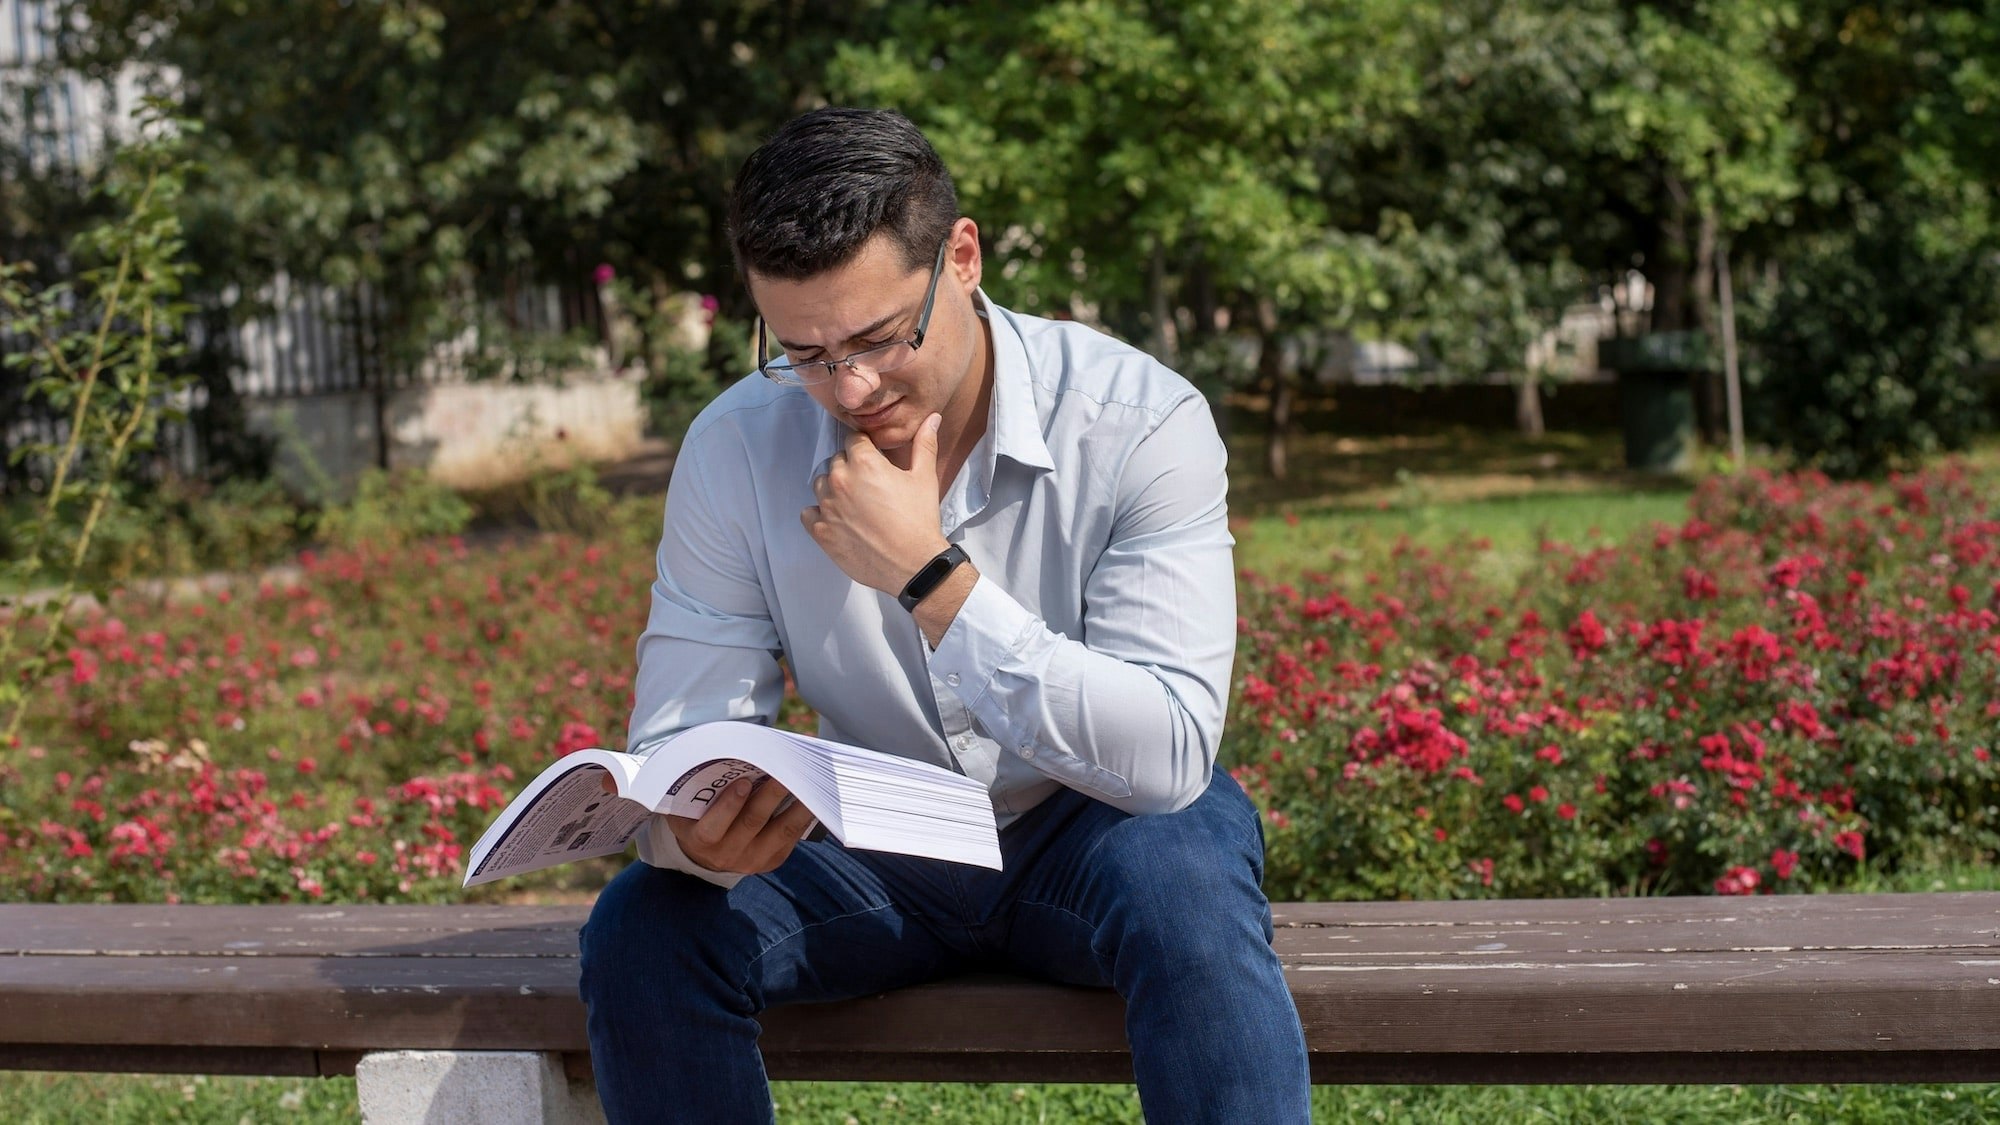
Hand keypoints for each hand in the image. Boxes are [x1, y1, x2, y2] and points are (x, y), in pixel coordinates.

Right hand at [667, 776, 818, 874]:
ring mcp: (753, 860)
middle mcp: (727, 854)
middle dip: (770, 795)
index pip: (713, 826)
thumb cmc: (698, 819)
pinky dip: (804, 816)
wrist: (707, 856)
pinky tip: (814, 797)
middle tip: (784, 770)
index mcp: (701, 840)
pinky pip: (792, 837)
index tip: (743, 782)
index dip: (729, 805)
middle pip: (753, 822)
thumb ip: (703, 790)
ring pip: (781, 831)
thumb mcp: (689, 808)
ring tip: (808, 781)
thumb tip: (734, 754)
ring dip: (797, 805)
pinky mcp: (773, 860)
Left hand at [801, 413, 949, 592]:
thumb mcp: (924, 478)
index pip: (854, 440)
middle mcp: (840, 480)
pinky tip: (838, 520)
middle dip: (850, 468)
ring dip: (833, 489)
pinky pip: (808, 513)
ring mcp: (827, 506)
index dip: (865, 448)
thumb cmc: (919, 519)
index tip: (874, 461)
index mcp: (863, 462)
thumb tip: (931, 418)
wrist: (913, 564)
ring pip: (821, 484)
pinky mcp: (821, 531)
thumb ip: (924, 444)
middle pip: (836, 461)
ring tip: (855, 504)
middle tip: (870, 487)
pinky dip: (820, 514)